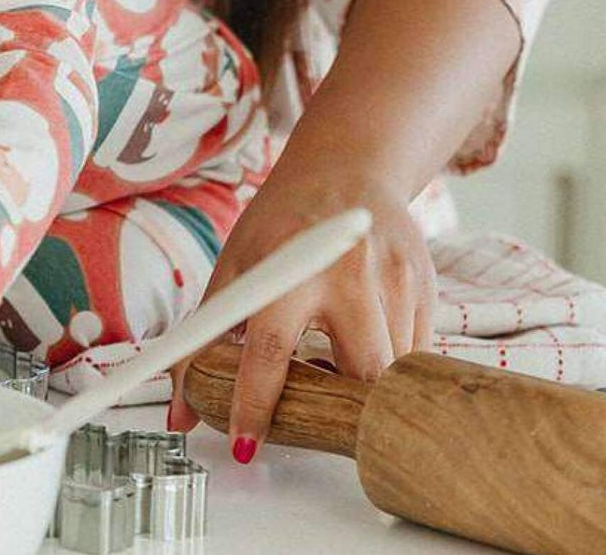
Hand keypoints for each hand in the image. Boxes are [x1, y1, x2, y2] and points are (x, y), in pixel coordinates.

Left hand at [169, 168, 434, 462]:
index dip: (254, 402)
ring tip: (332, 375)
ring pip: (391, 376)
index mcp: (293, 266)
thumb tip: (180, 409)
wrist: (349, 165)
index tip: (243, 442)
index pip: (270, 347)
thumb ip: (208, 335)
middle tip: (308, 415)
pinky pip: (413, 358)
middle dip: (336, 412)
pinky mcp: (428, 290)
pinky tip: (362, 345)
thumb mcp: (238, 262)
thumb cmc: (285, 219)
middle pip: (357, 378)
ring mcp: (396, 281)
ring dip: (362, 393)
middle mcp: (350, 274)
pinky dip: (387, 369)